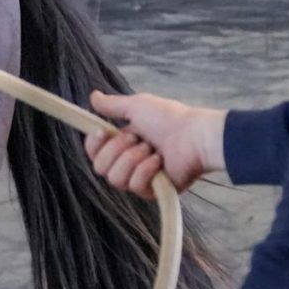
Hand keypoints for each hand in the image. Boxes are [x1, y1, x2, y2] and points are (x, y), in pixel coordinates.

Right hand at [85, 90, 225, 195]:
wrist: (196, 136)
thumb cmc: (170, 119)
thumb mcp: (137, 106)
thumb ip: (113, 105)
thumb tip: (93, 96)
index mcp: (123, 143)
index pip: (94, 152)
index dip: (93, 144)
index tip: (102, 132)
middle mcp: (129, 161)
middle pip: (100, 167)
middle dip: (116, 151)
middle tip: (137, 139)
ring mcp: (141, 178)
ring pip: (115, 179)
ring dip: (132, 160)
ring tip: (152, 150)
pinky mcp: (153, 191)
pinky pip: (135, 186)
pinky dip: (146, 170)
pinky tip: (160, 162)